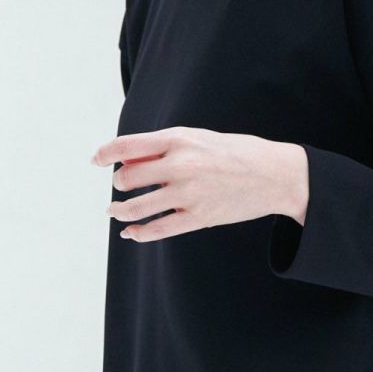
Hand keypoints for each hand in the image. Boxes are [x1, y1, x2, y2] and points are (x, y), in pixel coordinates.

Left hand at [91, 126, 308, 241]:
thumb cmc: (235, 153)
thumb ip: (165, 148)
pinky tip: (130, 233)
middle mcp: (181, 164)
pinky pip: (157, 229)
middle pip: (127, 177)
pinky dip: (138, 233)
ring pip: (136, 207)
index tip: (96, 160)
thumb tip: (126, 161)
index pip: (127, 145)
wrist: (276, 175)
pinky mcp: (199, 218)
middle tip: (123, 186)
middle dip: (120, 183)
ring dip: (119, 210)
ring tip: (115, 211)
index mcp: (179, 138)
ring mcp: (188, 193)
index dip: (105, 153)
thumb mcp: (199, 138)